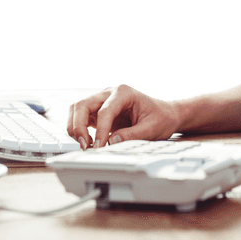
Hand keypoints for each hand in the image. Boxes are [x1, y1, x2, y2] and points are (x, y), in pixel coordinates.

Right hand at [66, 84, 181, 148]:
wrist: (165, 114)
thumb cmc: (160, 118)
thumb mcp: (151, 129)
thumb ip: (132, 135)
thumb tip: (112, 142)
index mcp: (123, 93)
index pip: (104, 111)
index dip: (100, 130)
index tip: (100, 146)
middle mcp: (110, 94)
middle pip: (82, 105)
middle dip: (78, 126)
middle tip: (85, 146)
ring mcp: (102, 101)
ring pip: (77, 109)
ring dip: (75, 127)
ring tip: (85, 145)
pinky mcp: (99, 112)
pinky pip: (81, 117)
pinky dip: (78, 129)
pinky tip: (88, 142)